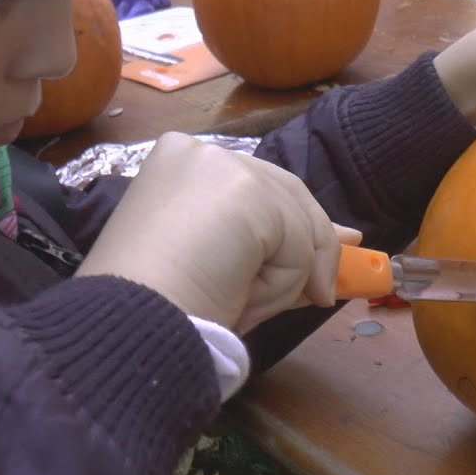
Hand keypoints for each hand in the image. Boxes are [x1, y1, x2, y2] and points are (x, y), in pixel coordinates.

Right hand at [74, 132, 353, 332]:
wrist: (128, 322)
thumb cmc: (158, 308)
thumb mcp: (222, 266)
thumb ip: (275, 246)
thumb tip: (347, 240)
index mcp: (178, 164)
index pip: (257, 186)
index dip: (295, 221)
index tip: (328, 253)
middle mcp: (198, 152)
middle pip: (286, 193)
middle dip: (314, 244)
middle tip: (324, 289)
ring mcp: (223, 165)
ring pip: (296, 224)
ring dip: (284, 279)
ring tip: (239, 306)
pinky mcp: (246, 190)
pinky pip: (299, 244)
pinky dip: (283, 282)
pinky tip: (241, 297)